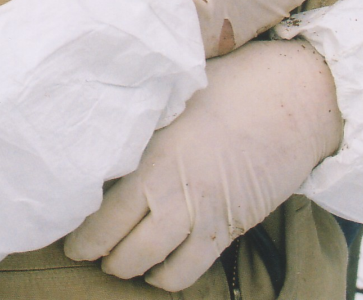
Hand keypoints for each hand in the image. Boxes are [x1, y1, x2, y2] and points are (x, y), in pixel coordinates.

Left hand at [64, 39, 342, 290]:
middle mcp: (176, 193)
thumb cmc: (234, 85)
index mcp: (156, 156)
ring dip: (128, 268)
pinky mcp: (229, 229)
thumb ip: (142, 121)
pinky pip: (189, 272)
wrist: (294, 97)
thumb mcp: (175, 95)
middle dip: (99, 254)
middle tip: (86, 247)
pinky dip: (167, 276)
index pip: (104, 215)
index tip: (68, 235)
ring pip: (151, 266)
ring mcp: (204, 216)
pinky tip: (157, 265)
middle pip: (121, 248)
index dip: (81, 235)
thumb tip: (104, 134)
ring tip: (117, 259)